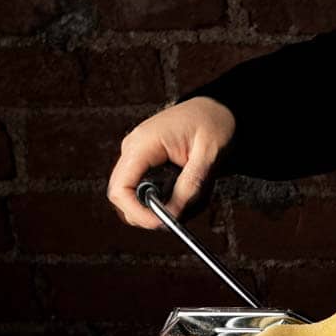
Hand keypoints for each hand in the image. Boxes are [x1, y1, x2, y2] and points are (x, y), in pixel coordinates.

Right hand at [107, 97, 235, 228]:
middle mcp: (133, 152)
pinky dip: (176, 201)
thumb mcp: (209, 156)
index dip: (137, 214)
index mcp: (142, 145)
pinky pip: (154, 195)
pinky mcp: (148, 166)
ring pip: (142, 201)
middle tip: (187, 212)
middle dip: (154, 214)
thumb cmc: (213, 124)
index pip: (120, 189)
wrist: (216, 110)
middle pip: (125, 200)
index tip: (162, 225)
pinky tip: (196, 189)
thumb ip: (190, 186)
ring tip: (200, 192)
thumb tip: (173, 215)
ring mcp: (138, 159)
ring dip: (171, 207)